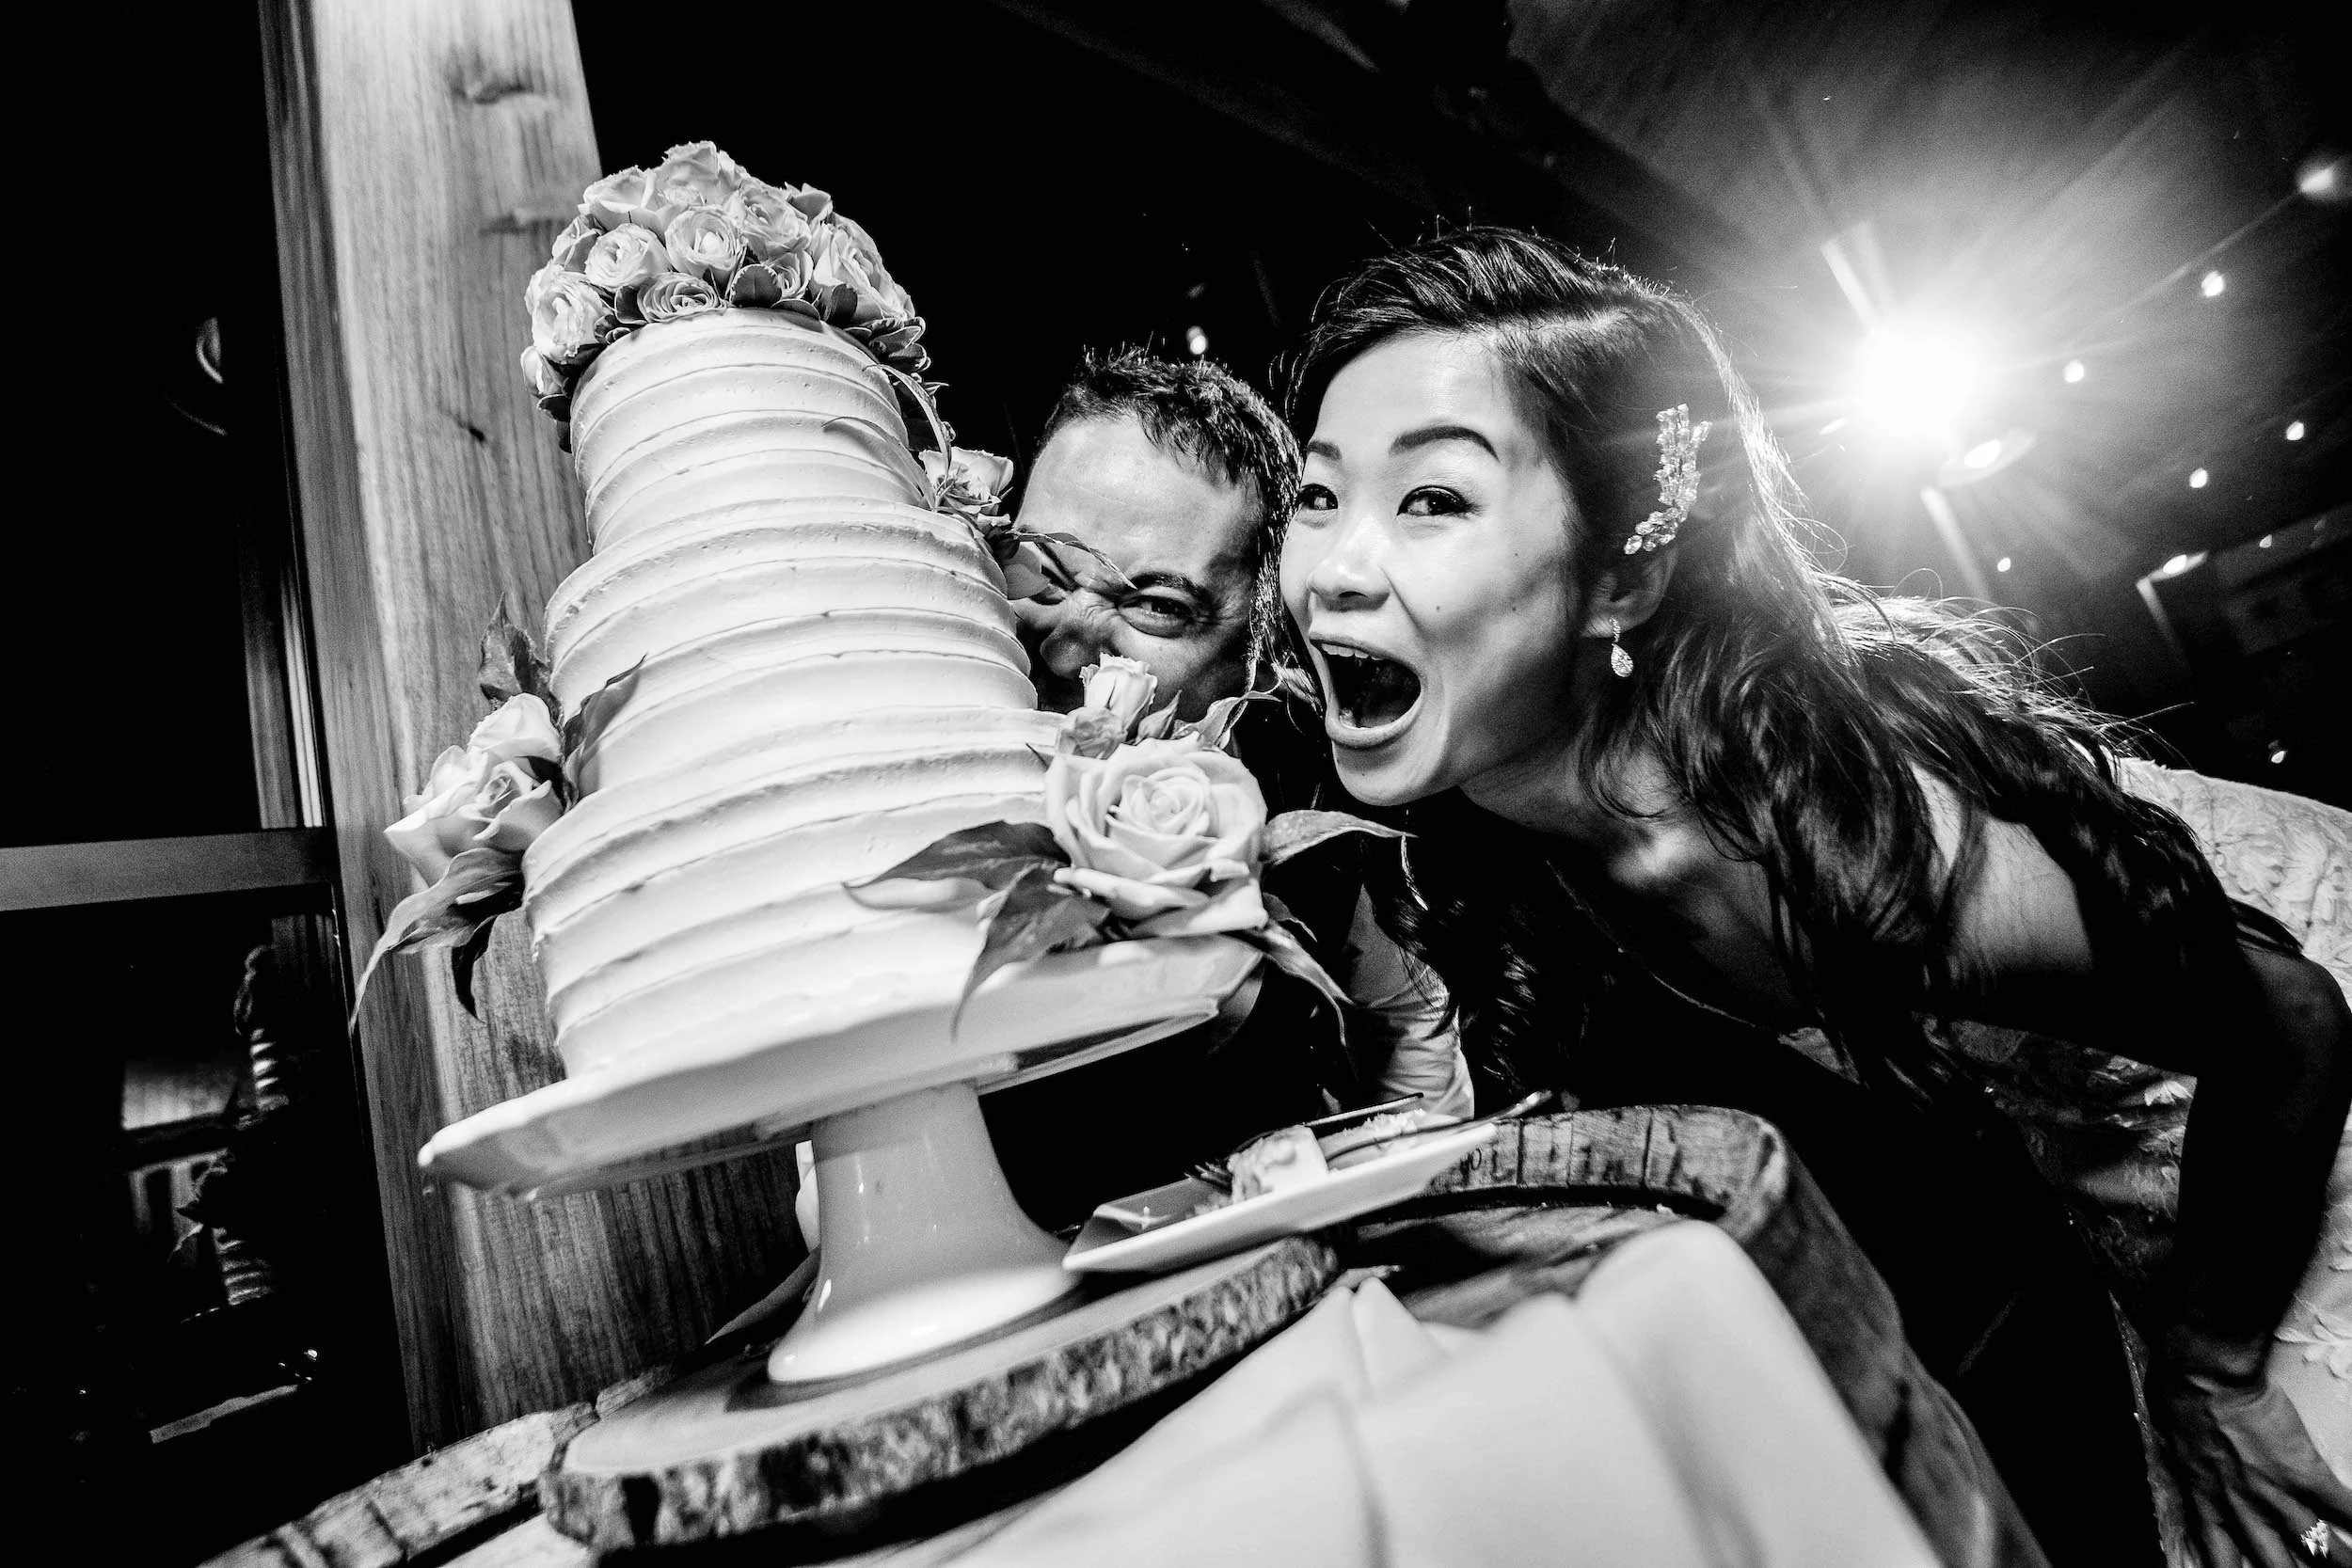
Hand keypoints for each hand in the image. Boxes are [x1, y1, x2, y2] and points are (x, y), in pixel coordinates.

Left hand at [2149, 1353, 2351, 1565]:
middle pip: (2273, 1561)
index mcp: (2205, 1501)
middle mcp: (2241, 1508)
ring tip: (2347, 1567)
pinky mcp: (2304, 1472)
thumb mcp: (2172, 1442)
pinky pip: (2341, 1504)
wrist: (2204, 1376)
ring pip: (2315, 1542)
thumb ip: (2186, 1465)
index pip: (2219, 1554)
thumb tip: (2185, 1460)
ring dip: (2337, 1559)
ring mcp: (2275, 1493)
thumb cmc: (2177, 1399)